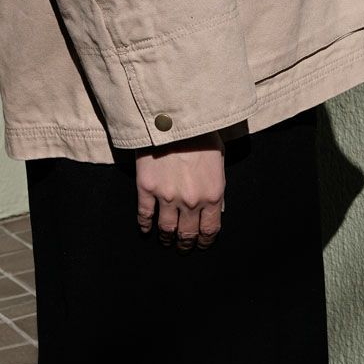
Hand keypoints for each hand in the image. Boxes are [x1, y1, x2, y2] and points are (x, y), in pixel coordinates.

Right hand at [134, 131, 225, 251]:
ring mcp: (166, 196)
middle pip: (187, 233)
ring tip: (166, 240)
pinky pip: (144, 215)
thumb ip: (217, 188)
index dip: (205, 241)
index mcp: (212, 195)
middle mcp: (190, 201)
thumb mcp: (219, 160)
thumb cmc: (201, 134)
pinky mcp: (146, 188)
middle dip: (186, 244)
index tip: (201, 244)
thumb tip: (217, 210)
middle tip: (183, 247)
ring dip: (166, 238)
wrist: (175, 116)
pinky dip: (145, 225)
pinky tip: (145, 229)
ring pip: (166, 229)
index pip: (210, 229)